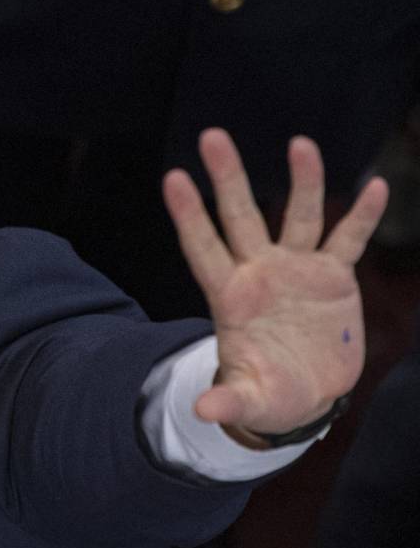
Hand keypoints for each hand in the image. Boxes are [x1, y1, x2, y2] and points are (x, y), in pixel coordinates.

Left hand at [163, 129, 387, 435]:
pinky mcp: (333, 277)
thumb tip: (202, 412)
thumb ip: (228, 400)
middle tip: (211, 136)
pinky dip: (361, 216)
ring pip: (298, 216)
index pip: (203, 248)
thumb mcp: (248, 400)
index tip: (172, 179)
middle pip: (241, 216)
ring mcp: (297, 270)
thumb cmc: (267, 393)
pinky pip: (348, 240)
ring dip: (301, 181)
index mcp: (230, 296)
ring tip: (299, 144)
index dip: (188, 216)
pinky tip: (374, 187)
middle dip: (227, 178)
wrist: (306, 394)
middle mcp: (260, 272)